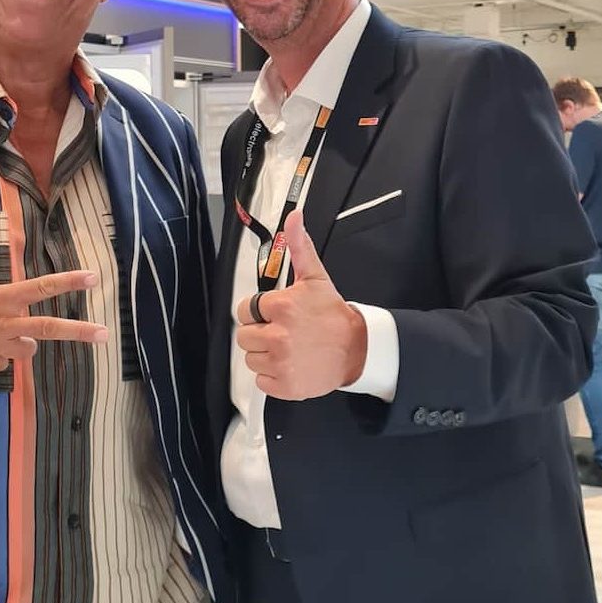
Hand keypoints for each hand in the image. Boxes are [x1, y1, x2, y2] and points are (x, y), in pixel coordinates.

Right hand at [0, 272, 107, 371]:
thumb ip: (7, 301)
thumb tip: (27, 310)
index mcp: (0, 298)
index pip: (40, 288)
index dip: (67, 282)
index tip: (92, 277)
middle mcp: (1, 322)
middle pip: (47, 328)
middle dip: (79, 332)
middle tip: (105, 334)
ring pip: (27, 349)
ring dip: (20, 343)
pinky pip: (5, 362)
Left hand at [234, 210, 366, 400]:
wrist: (357, 349)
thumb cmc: (332, 314)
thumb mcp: (316, 278)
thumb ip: (299, 247)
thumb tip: (294, 217)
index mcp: (281, 307)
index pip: (245, 310)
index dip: (258, 312)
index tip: (275, 314)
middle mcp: (277, 335)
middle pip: (244, 336)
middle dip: (259, 333)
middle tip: (282, 332)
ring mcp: (280, 363)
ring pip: (250, 359)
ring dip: (265, 355)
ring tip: (288, 348)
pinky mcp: (284, 386)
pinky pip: (261, 381)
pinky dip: (272, 376)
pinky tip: (290, 365)